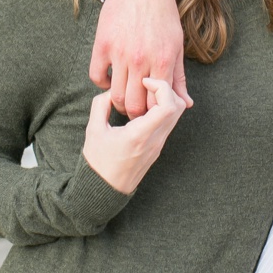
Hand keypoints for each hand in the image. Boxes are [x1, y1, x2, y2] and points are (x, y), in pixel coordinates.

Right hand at [81, 79, 186, 194]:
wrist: (105, 190)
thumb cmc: (98, 162)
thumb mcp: (93, 131)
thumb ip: (101, 106)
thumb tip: (111, 91)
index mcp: (140, 135)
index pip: (168, 106)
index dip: (160, 87)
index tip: (143, 82)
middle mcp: (155, 139)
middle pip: (178, 106)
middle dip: (166, 89)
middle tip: (146, 85)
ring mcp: (159, 144)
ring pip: (176, 114)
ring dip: (165, 99)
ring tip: (144, 95)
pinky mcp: (158, 147)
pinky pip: (169, 122)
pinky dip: (162, 109)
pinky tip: (144, 107)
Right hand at [89, 0, 187, 117]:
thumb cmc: (164, 17)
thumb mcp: (176, 46)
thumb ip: (179, 78)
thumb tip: (185, 104)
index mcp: (163, 60)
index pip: (157, 104)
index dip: (153, 114)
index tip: (151, 114)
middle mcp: (141, 59)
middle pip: (133, 105)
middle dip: (134, 114)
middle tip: (134, 111)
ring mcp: (120, 52)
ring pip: (115, 95)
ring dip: (118, 102)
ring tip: (123, 98)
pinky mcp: (102, 44)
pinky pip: (97, 76)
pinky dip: (103, 84)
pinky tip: (111, 80)